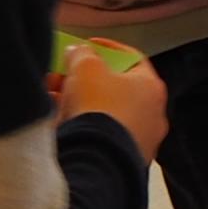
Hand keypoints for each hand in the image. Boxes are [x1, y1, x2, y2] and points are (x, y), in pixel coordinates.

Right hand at [56, 46, 169, 160]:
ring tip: (54, 100)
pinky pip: (99, 138)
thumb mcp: (85, 68)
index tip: (87, 47)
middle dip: (85, 80)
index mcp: (152, 87)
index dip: (107, 49)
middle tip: (63, 76)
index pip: (132, 58)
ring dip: (79, 104)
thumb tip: (78, 52)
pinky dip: (81, 128)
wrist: (96, 160)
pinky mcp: (123, 161)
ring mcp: (140, 141)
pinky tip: (59, 124)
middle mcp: (153, 115)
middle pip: (115, 88)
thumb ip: (81, 54)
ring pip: (105, 115)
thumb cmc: (98, 109)